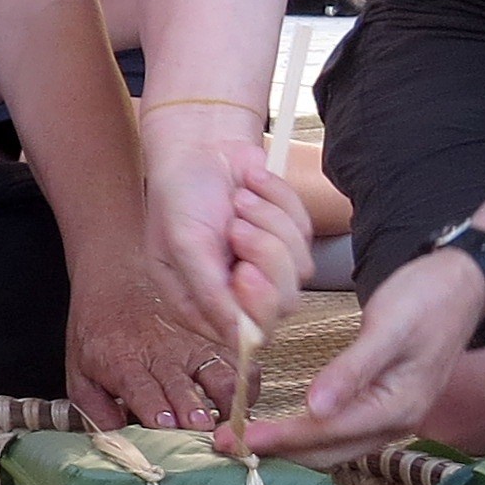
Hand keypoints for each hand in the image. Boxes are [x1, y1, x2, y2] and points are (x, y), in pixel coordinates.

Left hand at [64, 271, 229, 431]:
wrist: (116, 275)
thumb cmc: (98, 331)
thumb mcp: (79, 370)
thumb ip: (94, 410)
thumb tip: (118, 441)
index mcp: (123, 363)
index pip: (141, 389)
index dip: (155, 408)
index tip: (167, 424)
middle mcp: (161, 356)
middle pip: (182, 388)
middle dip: (193, 411)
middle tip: (203, 429)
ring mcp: (191, 346)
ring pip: (218, 374)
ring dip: (227, 400)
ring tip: (231, 422)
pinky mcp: (212, 339)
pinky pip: (239, 362)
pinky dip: (246, 383)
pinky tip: (244, 401)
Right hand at [139, 109, 316, 341]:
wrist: (201, 142)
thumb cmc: (180, 192)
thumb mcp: (184, 245)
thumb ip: (209, 294)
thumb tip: (240, 342)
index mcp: (200, 304)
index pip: (245, 334)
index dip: (255, 306)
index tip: (245, 271)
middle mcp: (235, 293)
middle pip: (281, 305)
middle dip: (264, 256)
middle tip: (236, 227)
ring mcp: (265, 266)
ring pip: (298, 269)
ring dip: (268, 224)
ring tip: (238, 202)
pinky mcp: (287, 238)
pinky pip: (304, 234)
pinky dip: (280, 203)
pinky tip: (252, 189)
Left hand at [244, 244, 484, 465]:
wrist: (465, 285)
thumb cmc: (427, 299)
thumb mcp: (388, 329)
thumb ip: (352, 370)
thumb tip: (315, 409)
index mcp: (396, 408)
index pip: (327, 432)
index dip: (282, 438)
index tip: (241, 438)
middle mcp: (395, 424)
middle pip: (328, 451)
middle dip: (277, 451)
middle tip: (226, 445)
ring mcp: (391, 418)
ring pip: (333, 447)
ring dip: (290, 448)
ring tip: (245, 442)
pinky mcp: (384, 405)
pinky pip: (340, 432)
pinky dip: (308, 435)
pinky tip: (283, 428)